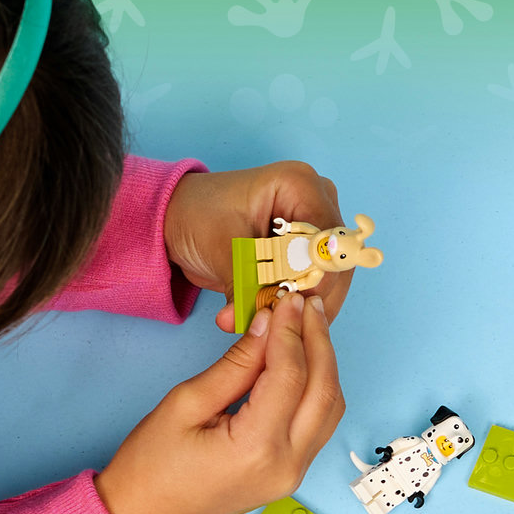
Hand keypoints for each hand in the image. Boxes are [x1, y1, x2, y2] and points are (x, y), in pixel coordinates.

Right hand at [94, 293, 343, 513]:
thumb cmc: (150, 468)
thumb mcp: (185, 403)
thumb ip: (235, 364)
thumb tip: (266, 327)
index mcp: (257, 448)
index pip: (290, 375)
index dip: (289, 330)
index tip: (285, 298)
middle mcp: (286, 465)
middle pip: (324, 391)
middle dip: (319, 341)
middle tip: (306, 304)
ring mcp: (292, 475)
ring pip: (329, 408)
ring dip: (323, 364)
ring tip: (307, 325)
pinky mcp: (289, 475)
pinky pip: (318, 425)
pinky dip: (316, 389)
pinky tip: (302, 360)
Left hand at [164, 162, 353, 331]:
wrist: (179, 219)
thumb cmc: (197, 217)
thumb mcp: (220, 248)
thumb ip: (244, 284)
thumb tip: (254, 320)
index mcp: (301, 185)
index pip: (326, 243)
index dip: (311, 281)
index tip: (285, 309)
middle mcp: (319, 203)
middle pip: (334, 264)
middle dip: (305, 300)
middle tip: (274, 325)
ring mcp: (316, 229)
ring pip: (330, 282)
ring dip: (302, 310)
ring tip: (269, 327)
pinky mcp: (309, 253)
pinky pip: (315, 288)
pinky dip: (295, 309)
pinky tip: (274, 322)